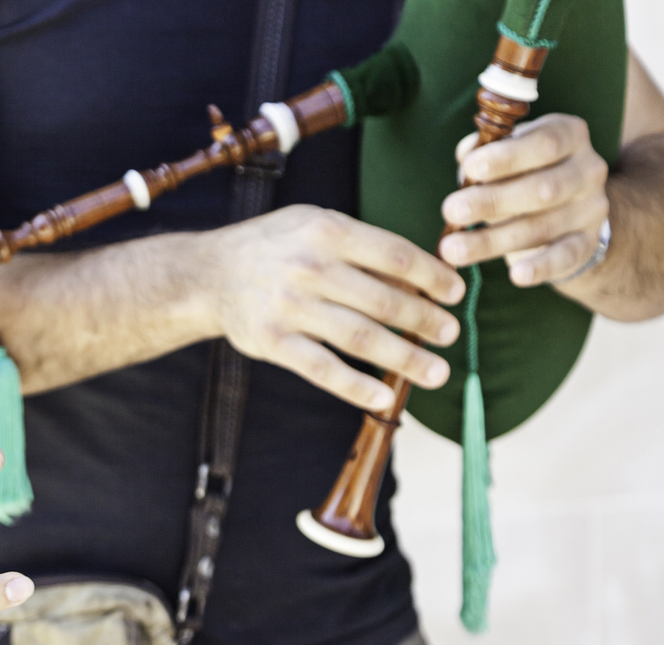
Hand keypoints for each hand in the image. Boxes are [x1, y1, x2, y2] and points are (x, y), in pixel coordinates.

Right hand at [204, 206, 464, 414]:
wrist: (208, 275)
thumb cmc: (275, 248)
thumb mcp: (315, 226)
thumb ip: (363, 249)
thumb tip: (421, 279)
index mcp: (327, 231)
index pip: (395, 256)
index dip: (432, 277)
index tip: (455, 293)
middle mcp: (309, 267)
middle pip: (384, 300)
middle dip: (425, 321)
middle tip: (451, 334)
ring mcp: (289, 307)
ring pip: (360, 338)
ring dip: (405, 358)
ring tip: (436, 372)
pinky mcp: (273, 342)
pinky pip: (323, 370)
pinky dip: (356, 387)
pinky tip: (384, 398)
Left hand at [439, 115, 610, 288]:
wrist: (572, 212)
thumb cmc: (526, 173)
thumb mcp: (510, 155)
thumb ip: (486, 152)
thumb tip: (466, 155)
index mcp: (570, 136)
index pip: (544, 143)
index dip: (507, 157)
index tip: (471, 168)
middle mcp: (588, 170)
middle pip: (542, 188)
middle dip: (492, 201)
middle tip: (450, 211)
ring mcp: (591, 209)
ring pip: (541, 227)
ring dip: (492, 240)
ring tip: (452, 250)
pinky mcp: (588, 244)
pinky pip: (565, 258)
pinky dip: (541, 268)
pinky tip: (516, 276)